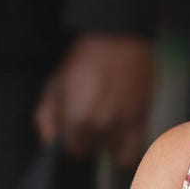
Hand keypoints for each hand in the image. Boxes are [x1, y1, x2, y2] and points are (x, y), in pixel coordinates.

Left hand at [34, 32, 153, 167]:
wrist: (118, 39)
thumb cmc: (84, 58)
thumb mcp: (56, 83)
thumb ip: (47, 116)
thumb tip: (49, 141)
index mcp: (76, 119)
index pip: (72, 149)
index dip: (71, 139)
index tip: (74, 129)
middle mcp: (101, 126)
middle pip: (93, 149)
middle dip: (89, 138)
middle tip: (91, 119)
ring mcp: (124, 122)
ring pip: (113, 150)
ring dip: (108, 141)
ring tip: (108, 123)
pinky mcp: (143, 116)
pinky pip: (134, 149)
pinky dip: (127, 149)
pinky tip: (123, 137)